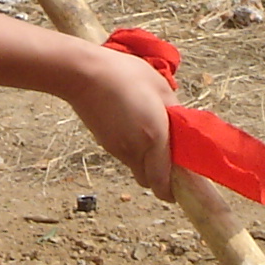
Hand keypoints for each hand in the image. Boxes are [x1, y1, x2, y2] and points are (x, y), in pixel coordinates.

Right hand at [70, 44, 175, 200]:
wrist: (83, 74)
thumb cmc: (124, 75)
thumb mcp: (160, 86)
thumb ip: (175, 111)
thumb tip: (181, 125)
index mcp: (154, 137)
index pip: (163, 182)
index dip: (173, 189)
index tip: (181, 185)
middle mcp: (135, 150)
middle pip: (149, 181)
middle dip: (160, 177)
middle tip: (168, 158)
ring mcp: (116, 149)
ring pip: (136, 168)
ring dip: (146, 161)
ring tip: (148, 133)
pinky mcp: (103, 144)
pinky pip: (124, 156)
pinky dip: (132, 150)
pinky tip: (130, 126)